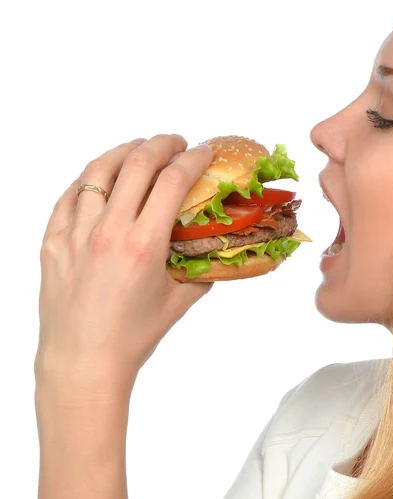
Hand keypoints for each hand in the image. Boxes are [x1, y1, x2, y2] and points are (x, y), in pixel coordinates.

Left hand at [37, 134, 213, 387]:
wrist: (83, 361)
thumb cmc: (132, 337)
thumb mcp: (179, 302)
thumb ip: (201, 271)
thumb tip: (213, 251)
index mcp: (144, 245)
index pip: (173, 182)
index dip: (193, 159)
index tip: (204, 152)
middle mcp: (109, 231)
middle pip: (137, 164)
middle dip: (162, 144)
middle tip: (176, 142)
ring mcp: (76, 234)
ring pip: (98, 171)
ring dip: (123, 151)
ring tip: (138, 149)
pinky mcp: (53, 242)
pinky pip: (68, 197)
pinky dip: (88, 180)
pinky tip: (101, 178)